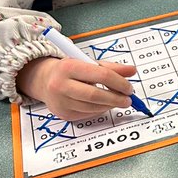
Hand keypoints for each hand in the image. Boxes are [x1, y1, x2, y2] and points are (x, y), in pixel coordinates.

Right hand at [16, 56, 138, 120]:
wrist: (45, 80)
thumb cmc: (70, 71)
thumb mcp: (89, 63)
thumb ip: (111, 67)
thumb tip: (132, 71)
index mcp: (69, 66)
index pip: (101, 75)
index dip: (119, 82)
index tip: (129, 88)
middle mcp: (61, 84)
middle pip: (95, 95)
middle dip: (116, 98)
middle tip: (128, 100)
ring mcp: (60, 101)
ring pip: (92, 107)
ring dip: (109, 105)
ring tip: (117, 101)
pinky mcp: (63, 113)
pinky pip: (87, 114)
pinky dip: (99, 110)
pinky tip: (103, 105)